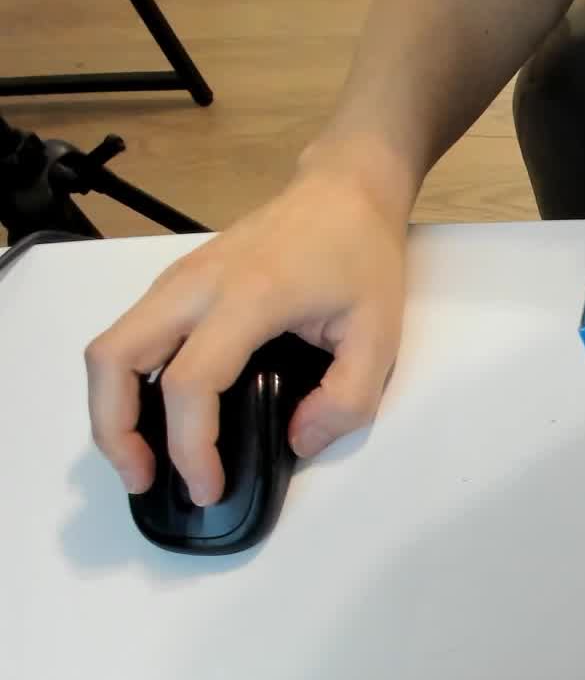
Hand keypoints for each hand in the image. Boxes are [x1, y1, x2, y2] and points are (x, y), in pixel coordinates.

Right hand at [84, 142, 411, 504]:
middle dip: (116, 430)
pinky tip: (156, 416)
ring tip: (141, 458)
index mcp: (248, 297)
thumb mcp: (380, 336)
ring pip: (109, 347)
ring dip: (111, 408)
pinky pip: (128, 336)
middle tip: (144, 480)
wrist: (344, 192)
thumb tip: (297, 442)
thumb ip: (347, 399)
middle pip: (114, 360)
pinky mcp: (175, 282)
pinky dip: (126, 382)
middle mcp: (195, 285)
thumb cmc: (362, 257)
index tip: (209, 488)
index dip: (190, 446)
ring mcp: (177, 279)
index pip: (191, 382)